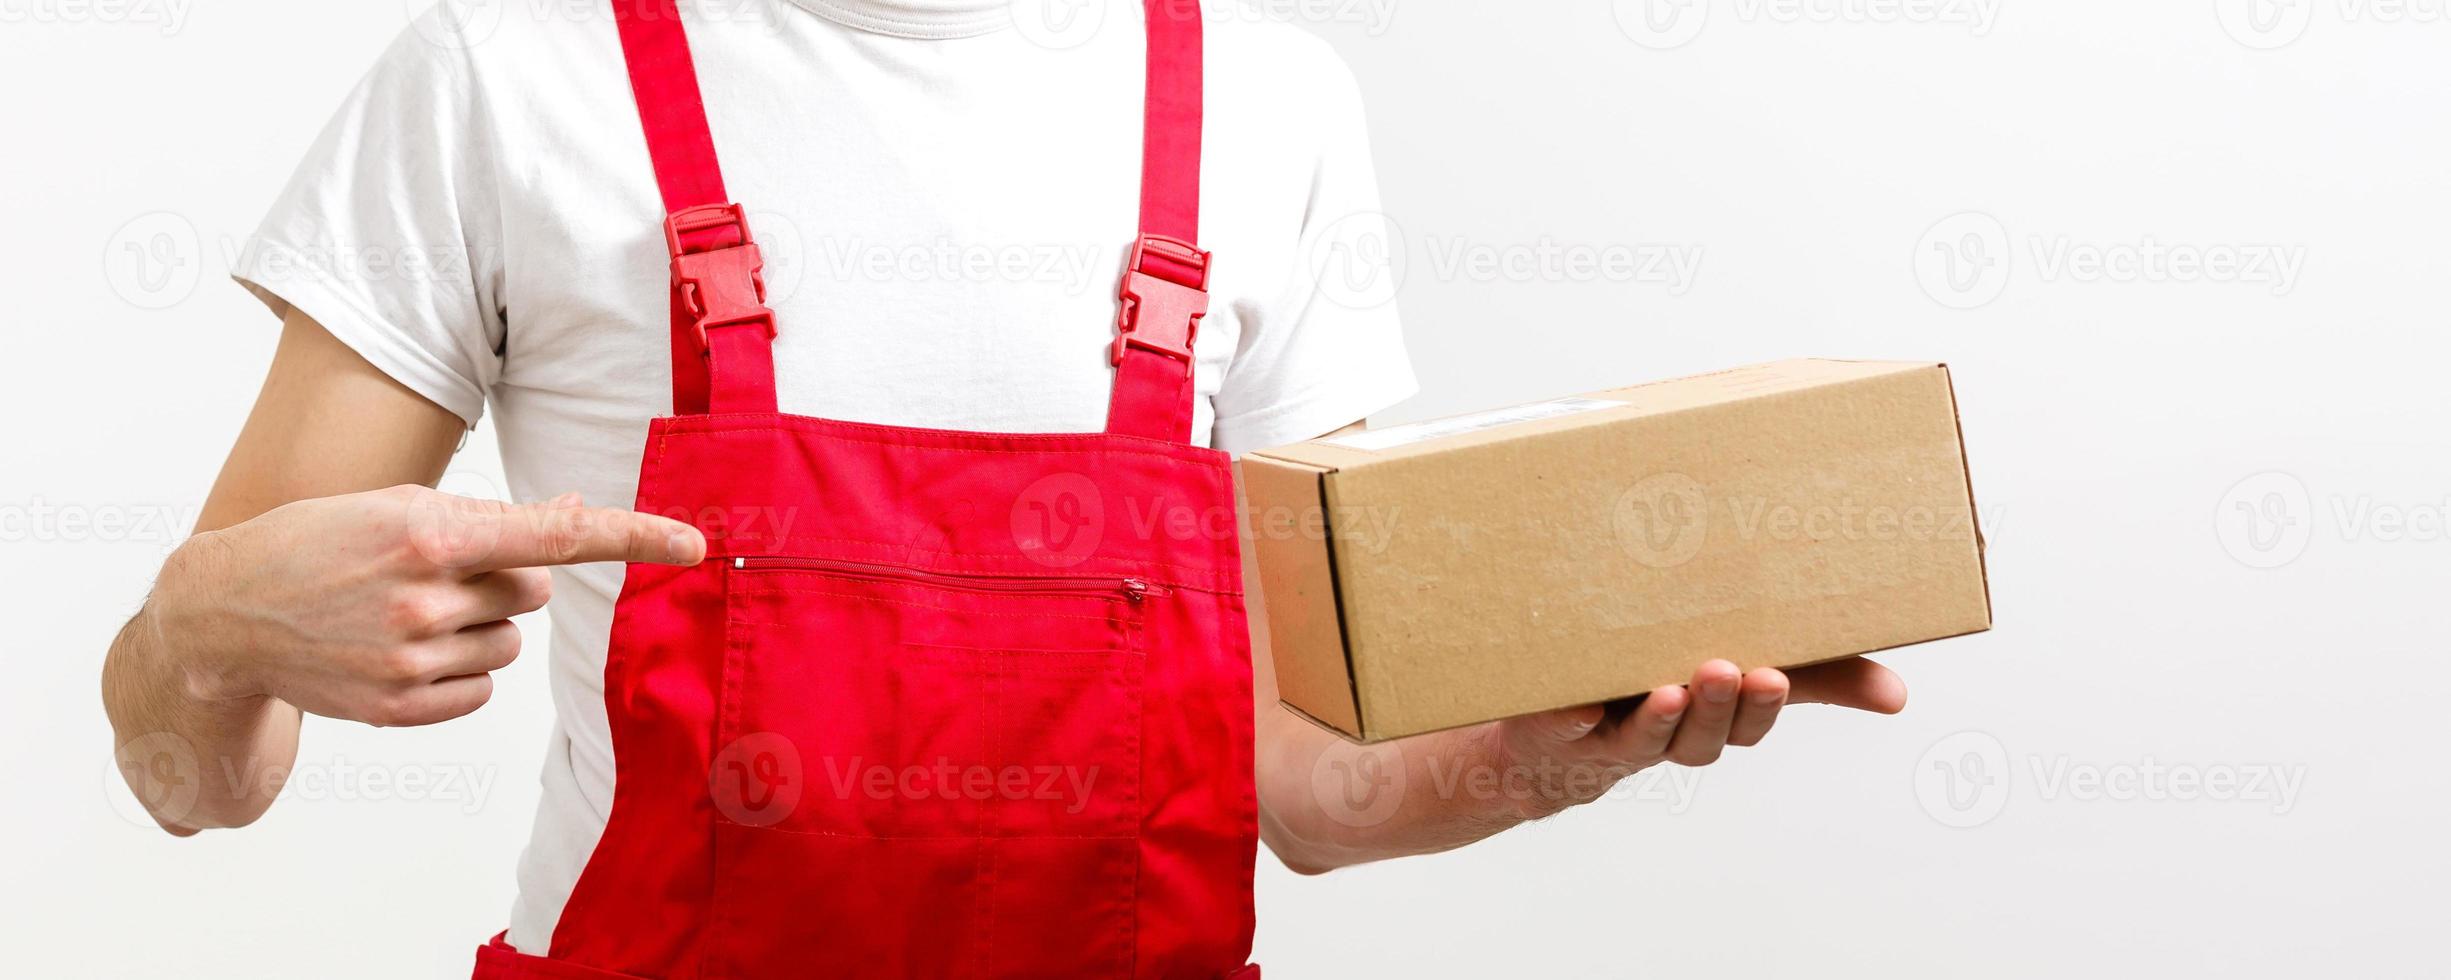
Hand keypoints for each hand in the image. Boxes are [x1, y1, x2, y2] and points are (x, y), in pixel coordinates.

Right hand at [150, 485, 704, 726]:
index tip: (695, 544)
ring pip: (509, 639)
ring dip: (475, 624)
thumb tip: (577, 514)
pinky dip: (457, 670)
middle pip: (532, 588)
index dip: (633, 537)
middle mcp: (428, 599)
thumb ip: (491, 518)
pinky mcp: (403, 708)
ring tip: (401, 611)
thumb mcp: (397, 509)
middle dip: (500, 577)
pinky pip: (482, 688)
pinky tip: (398, 651)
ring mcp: (414, 659)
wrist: (225, 614)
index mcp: (431, 536)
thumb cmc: (319, 544)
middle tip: (429, 571)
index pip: (555, 537)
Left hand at [1489, 657, 1906, 818]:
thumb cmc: (1654, 692)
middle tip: (1727, 670)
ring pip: (1644, 739)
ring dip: (1660, 717)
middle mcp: (1667, 733)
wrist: (1550, 743)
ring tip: (1669, 689)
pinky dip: (1571, 717)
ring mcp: (1609, 733)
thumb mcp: (1735, 675)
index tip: (1773, 674)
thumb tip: (1898, 695)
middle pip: (1702, 737)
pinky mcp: (1553, 727)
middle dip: (1718, 707)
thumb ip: (1813, 677)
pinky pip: (1562, 727)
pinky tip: (1578, 704)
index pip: (1750, 722)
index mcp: (1712, 718)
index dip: (1763, 706)